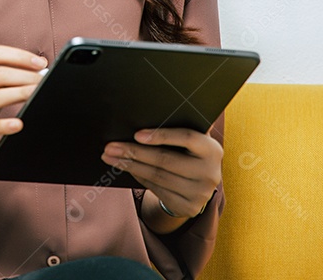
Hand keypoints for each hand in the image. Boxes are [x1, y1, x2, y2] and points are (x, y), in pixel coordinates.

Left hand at [101, 127, 221, 220]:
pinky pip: (156, 189)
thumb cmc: (190, 152)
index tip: (136, 134)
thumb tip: (143, 115)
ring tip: (110, 157)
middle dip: (134, 152)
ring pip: (157, 177)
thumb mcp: (192, 141)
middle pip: (165, 160)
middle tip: (111, 147)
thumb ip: (178, 127)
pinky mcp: (188, 207)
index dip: (161, 135)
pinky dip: (138, 177)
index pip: (186, 137)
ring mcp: (199, 193)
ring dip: (130, 166)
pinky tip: (126, 169)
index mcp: (212, 149)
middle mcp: (210, 173)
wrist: (201, 185)